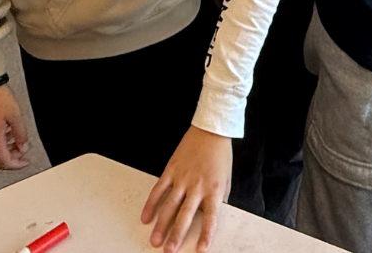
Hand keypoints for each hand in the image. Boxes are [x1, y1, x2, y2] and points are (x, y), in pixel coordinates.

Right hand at [0, 84, 30, 169]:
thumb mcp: (15, 116)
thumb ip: (20, 134)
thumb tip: (23, 147)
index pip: (5, 162)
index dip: (17, 165)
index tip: (27, 162)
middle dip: (13, 159)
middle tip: (25, 153)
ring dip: (9, 150)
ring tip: (21, 141)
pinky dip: (4, 143)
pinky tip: (12, 134)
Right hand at [141, 126, 231, 252]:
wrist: (211, 131)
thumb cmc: (220, 155)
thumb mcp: (226, 179)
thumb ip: (218, 199)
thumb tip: (210, 215)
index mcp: (214, 190)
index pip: (211, 218)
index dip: (205, 235)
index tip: (200, 250)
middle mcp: (197, 186)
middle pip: (185, 215)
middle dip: (176, 235)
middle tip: (169, 250)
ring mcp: (183, 178)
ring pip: (169, 205)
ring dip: (161, 225)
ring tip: (155, 240)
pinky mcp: (172, 169)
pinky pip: (159, 189)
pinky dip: (151, 203)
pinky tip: (146, 216)